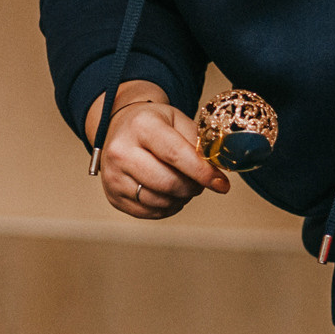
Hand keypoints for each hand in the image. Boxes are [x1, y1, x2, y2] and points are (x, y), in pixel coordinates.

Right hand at [85, 80, 229, 218]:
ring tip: (182, 183)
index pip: (176, 155)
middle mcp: (121, 151)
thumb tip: (217, 172)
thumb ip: (199, 144)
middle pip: (169, 183)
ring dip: (181, 198)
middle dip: (193, 187)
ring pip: (161, 202)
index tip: (221, 184)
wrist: (119, 129)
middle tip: (200, 181)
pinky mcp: (114, 196)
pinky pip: (151, 212)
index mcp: (141, 126)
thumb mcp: (177, 120)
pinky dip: (168, 207)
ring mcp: (113, 176)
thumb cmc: (154, 125)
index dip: (202, 173)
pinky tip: (168, 192)